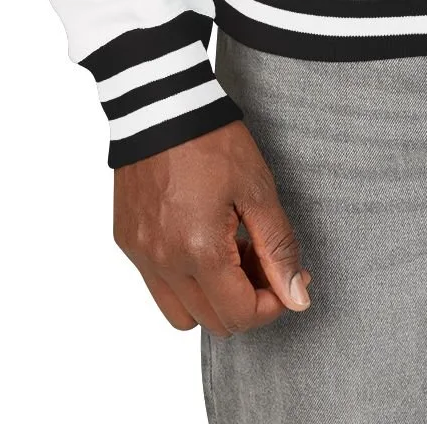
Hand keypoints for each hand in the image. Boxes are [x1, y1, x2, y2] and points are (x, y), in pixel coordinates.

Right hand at [113, 120, 311, 336]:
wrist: (161, 104)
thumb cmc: (212, 141)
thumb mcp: (258, 190)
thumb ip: (278, 248)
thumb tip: (297, 298)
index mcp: (199, 251)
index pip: (241, 315)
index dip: (274, 304)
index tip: (289, 276)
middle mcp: (163, 262)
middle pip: (213, 321)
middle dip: (246, 300)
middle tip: (261, 258)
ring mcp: (141, 255)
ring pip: (181, 314)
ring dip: (212, 297)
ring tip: (230, 253)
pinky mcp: (128, 241)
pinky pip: (158, 285)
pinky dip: (184, 279)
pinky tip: (201, 239)